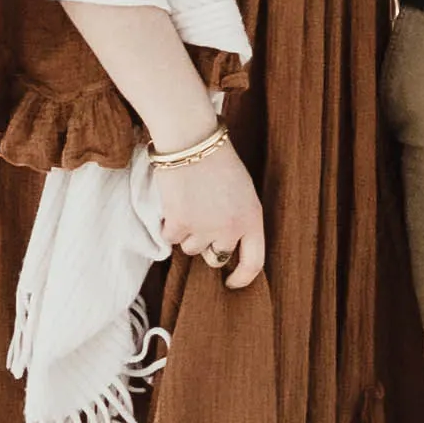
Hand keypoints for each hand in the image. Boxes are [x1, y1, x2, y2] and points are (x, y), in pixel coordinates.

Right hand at [159, 134, 266, 289]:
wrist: (192, 140)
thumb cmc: (218, 161)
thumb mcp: (243, 192)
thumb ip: (239, 220)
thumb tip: (226, 247)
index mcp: (252, 219)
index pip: (254, 263)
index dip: (243, 278)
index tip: (231, 282)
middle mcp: (230, 229)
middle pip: (216, 256)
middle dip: (207, 244)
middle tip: (201, 218)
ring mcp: (204, 229)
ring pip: (191, 248)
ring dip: (187, 232)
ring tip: (189, 202)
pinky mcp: (179, 224)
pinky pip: (170, 238)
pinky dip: (169, 224)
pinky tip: (174, 200)